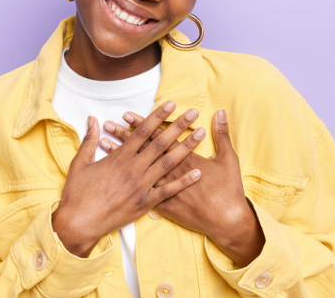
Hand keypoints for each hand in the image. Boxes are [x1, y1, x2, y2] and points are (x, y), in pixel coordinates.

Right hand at [51, 100, 206, 256]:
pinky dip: (184, 182)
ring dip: (186, 148)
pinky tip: (198, 173)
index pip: (142, 131)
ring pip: (168, 163)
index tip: (171, 104)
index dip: (158, 116)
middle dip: (179, 126)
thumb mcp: (80, 163)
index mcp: (119, 158)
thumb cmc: (77, 194)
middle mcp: (133, 169)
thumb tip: (92, 119)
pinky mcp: (145, 203)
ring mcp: (141, 187)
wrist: (78, 224)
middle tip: (193, 113)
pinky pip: (168, 191)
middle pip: (160, 143)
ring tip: (200, 134)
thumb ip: (89, 140)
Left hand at [102, 109, 265, 266]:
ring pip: (137, 167)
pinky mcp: (163, 204)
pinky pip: (139, 189)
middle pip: (143, 149)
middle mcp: (170, 172)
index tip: (128, 115)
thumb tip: (220, 112)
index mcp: (184, 158)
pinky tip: (113, 173)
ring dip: (121, 154)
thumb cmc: (228, 190)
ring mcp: (164, 189)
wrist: (226, 221)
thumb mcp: (228, 159)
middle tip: (110, 124)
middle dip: (126, 135)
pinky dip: (125, 179)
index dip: (143, 125)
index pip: (159, 137)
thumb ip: (222, 135)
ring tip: (106, 142)